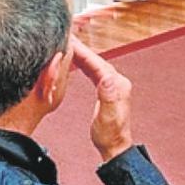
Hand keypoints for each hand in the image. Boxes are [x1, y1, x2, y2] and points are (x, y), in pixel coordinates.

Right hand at [71, 36, 134, 161]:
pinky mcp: (108, 90)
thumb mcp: (107, 117)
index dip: (84, 52)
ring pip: (95, 65)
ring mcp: (113, 85)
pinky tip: (77, 62)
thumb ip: (108, 97)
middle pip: (97, 61)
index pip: (98, 64)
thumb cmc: (110, 135)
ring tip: (69, 46)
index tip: (71, 42)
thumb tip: (107, 78)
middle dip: (82, 49)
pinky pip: (94, 72)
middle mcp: (117, 82)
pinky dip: (85, 65)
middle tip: (67, 37)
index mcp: (117, 85)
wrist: (115, 147)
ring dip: (82, 55)